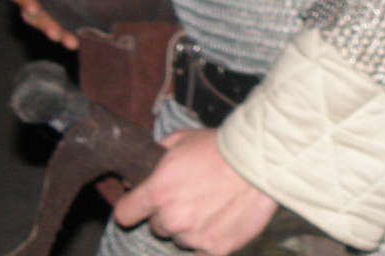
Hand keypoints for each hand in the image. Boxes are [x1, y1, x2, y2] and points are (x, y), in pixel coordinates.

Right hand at [0, 0, 78, 50]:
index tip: (32, 5)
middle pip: (33, 12)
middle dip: (42, 23)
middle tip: (53, 32)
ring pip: (48, 20)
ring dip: (57, 31)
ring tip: (69, 41)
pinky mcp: (67, 3)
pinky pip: (65, 20)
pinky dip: (71, 31)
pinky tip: (80, 41)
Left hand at [114, 128, 277, 255]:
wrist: (259, 160)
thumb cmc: (219, 147)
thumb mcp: (181, 139)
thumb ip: (156, 156)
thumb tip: (142, 173)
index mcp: (158, 192)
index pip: (125, 214)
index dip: (132, 208)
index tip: (139, 206)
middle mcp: (172, 218)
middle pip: (157, 226)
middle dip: (168, 214)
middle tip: (189, 196)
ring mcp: (194, 237)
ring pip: (181, 239)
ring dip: (190, 227)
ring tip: (211, 205)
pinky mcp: (217, 248)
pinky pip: (203, 252)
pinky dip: (210, 240)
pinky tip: (221, 222)